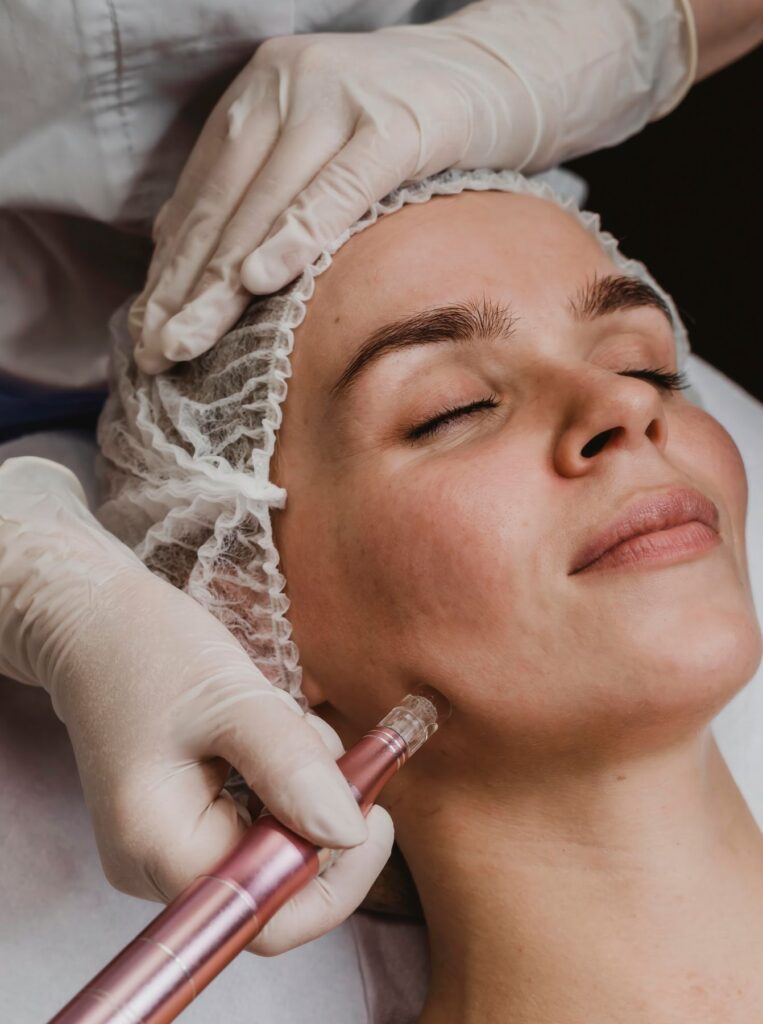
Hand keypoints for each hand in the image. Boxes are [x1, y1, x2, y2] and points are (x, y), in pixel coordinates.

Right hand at [0, 456, 392, 953]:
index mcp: (158, 849)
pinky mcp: (184, 819)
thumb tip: (349, 833)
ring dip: (303, 791)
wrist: (96, 623)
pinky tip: (269, 730)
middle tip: (335, 749)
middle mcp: (156, 866)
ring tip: (287, 722)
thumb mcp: (232, 700)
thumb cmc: (150, 650)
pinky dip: (282, 781)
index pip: (265, 917)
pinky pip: (254, 820)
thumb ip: (291, 768)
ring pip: (271, 847)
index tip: (373, 815)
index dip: (335, 879)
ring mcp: (167, 846)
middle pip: (273, 886)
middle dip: (321, 821)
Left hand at [130, 0, 694, 375]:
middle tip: (151, 353)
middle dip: (182, 287)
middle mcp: (287, 86)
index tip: (145, 331)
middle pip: (222, 205)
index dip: (170, 268)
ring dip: (219, 281)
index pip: (201, 195)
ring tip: (184, 340)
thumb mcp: (323, 149)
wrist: (500, 71)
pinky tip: (263, 281)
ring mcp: (339, 99)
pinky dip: (298, 236)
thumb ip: (266, 189)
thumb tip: (208, 262)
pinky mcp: (393, 122)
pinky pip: (337, 190)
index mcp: (261, 94)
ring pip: (265, 203)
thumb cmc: (408, 127)